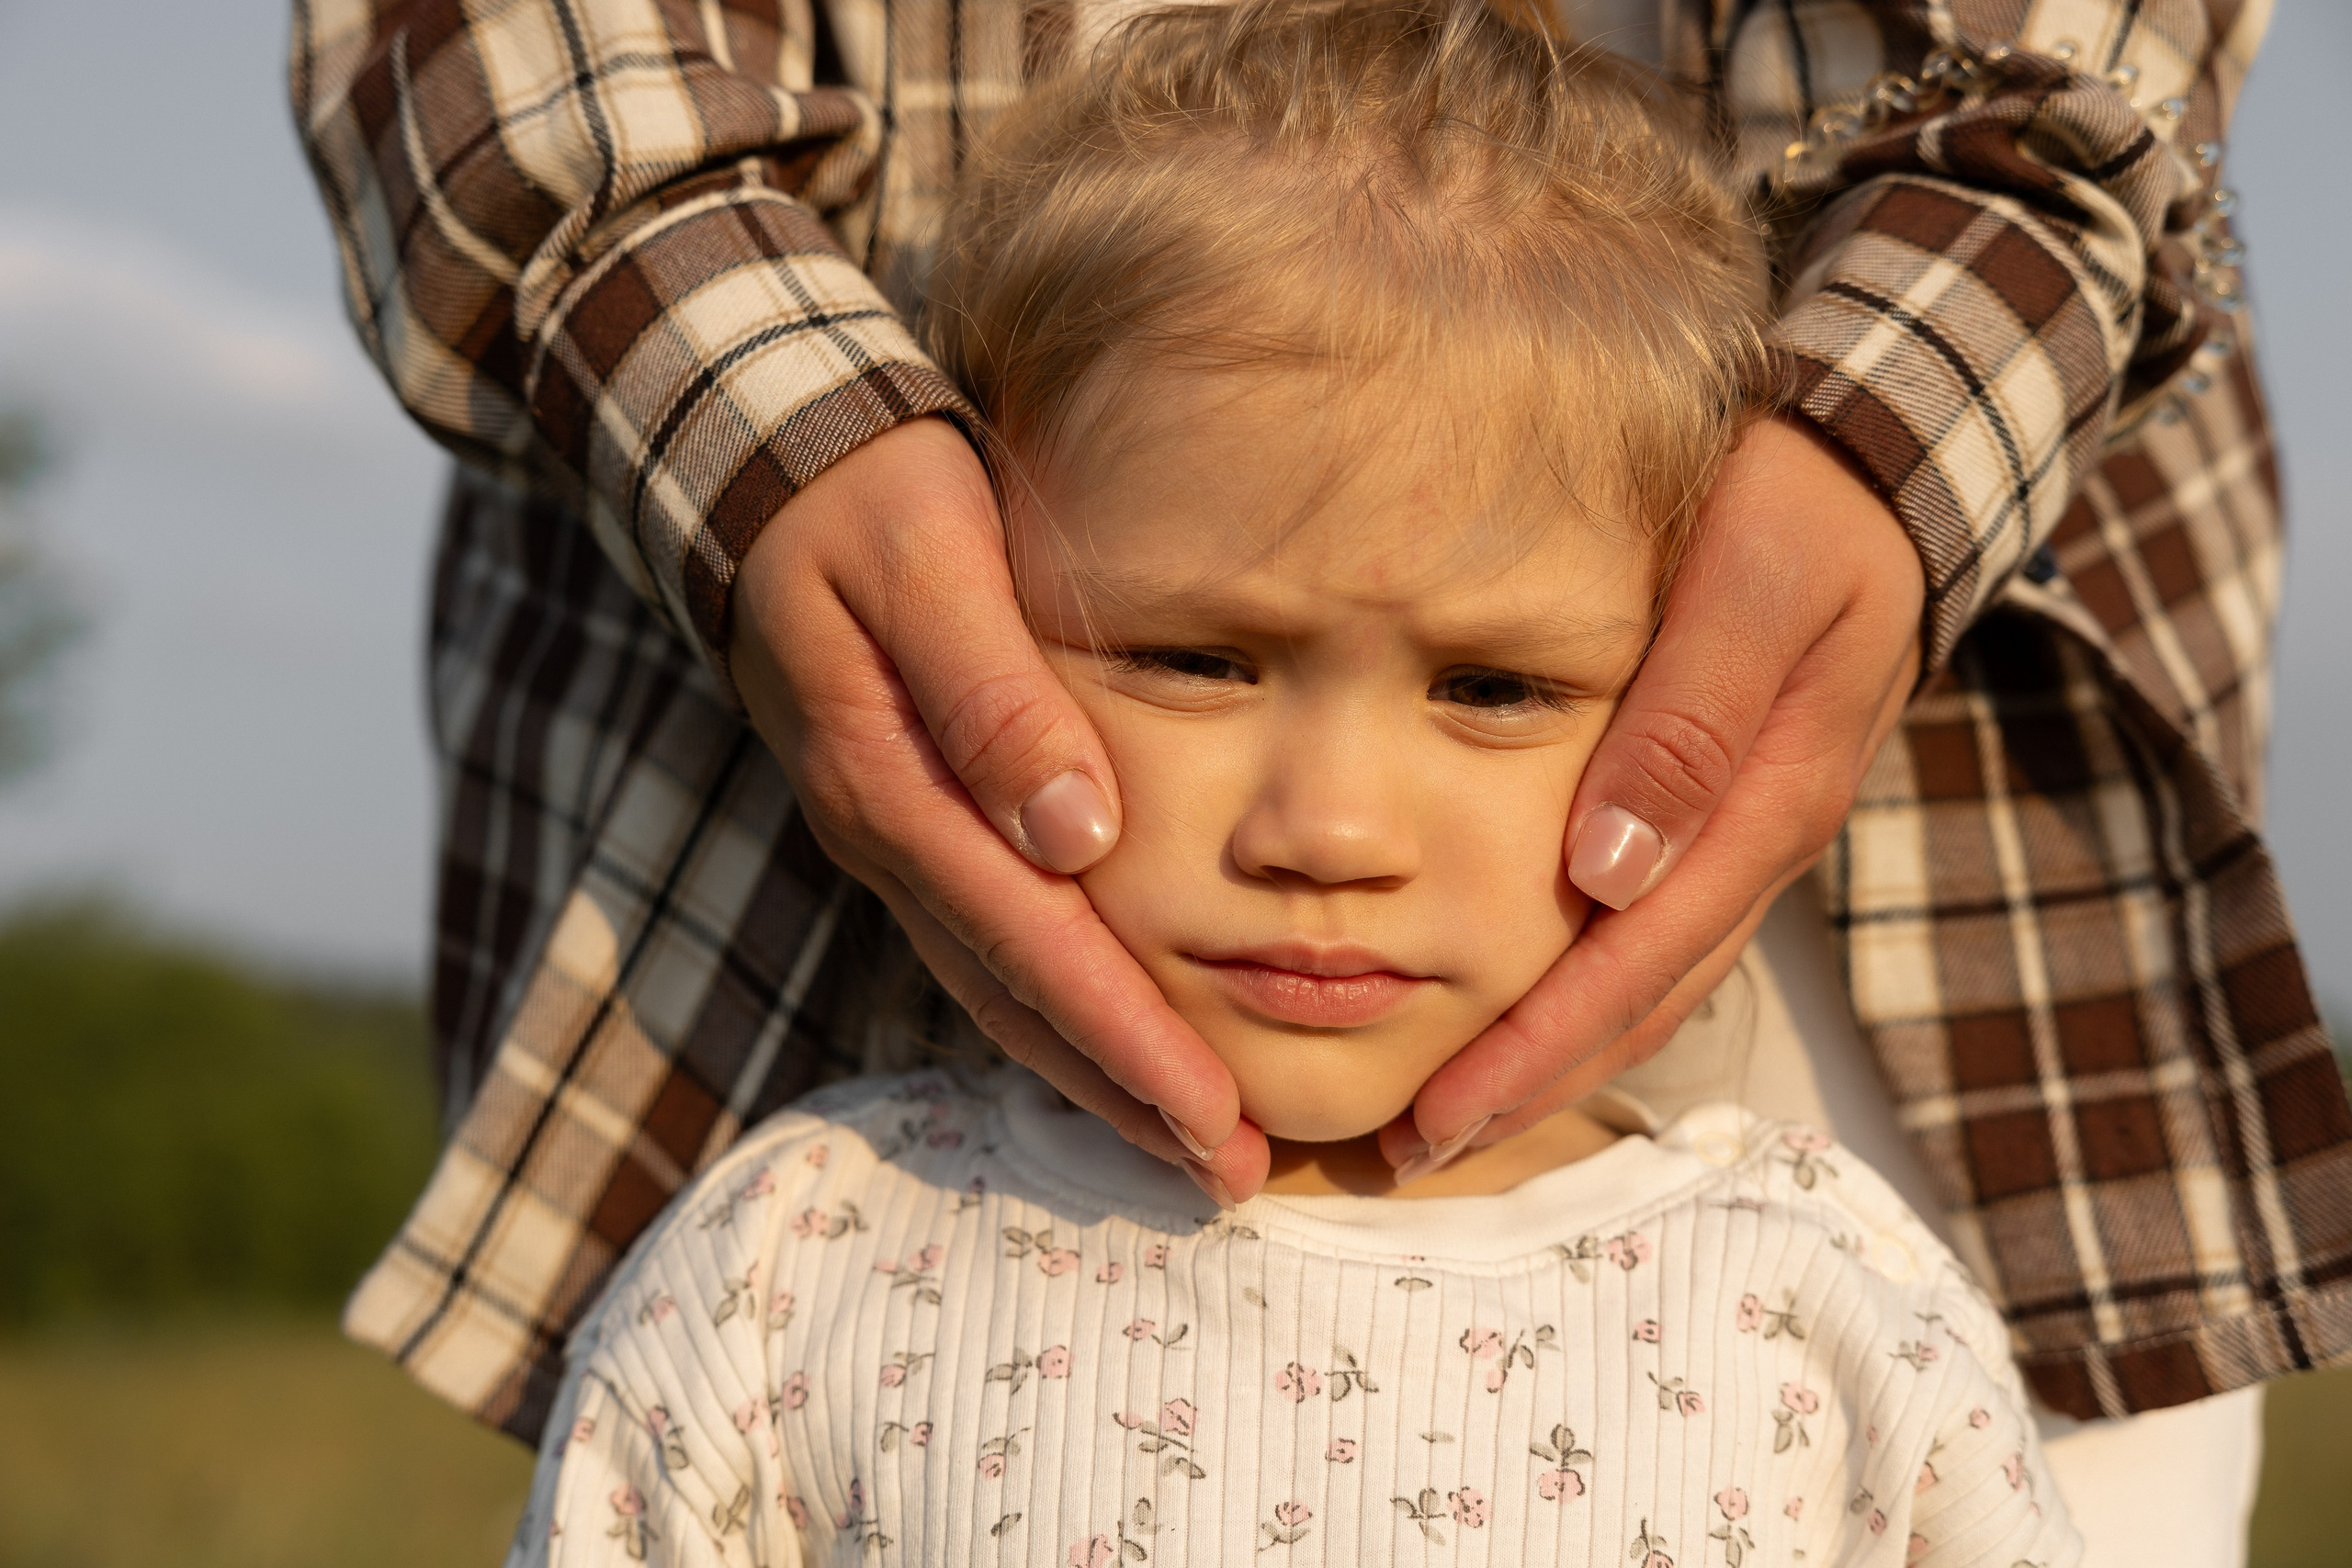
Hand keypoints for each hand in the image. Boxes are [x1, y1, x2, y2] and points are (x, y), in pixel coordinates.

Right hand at [728, 416, 1267, 1204]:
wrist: (772, 478)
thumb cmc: (870, 502)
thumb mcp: (929, 563)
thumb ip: (994, 694)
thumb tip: (1075, 831)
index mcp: (893, 789)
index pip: (1028, 942)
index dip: (1124, 1038)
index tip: (1212, 1114)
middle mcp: (888, 840)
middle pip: (1015, 998)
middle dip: (1122, 1092)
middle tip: (1228, 1174)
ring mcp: (894, 842)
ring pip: (1000, 990)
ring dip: (1095, 1073)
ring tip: (1192, 1145)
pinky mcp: (913, 827)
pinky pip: (988, 947)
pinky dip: (1057, 1013)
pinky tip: (1117, 1047)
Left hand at [1385, 415, 1924, 1175]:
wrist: (1886, 474)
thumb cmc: (1803, 508)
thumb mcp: (1753, 585)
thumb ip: (1689, 719)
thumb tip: (1607, 871)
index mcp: (1763, 804)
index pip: (1637, 961)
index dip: (1538, 1048)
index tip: (1442, 1111)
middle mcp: (1754, 844)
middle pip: (1638, 1003)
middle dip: (1527, 1084)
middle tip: (1410, 1149)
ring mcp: (1740, 837)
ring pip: (1645, 984)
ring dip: (1550, 1058)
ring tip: (1444, 1111)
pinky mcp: (1718, 815)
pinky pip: (1648, 935)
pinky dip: (1580, 994)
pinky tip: (1510, 1012)